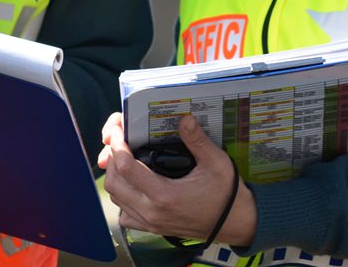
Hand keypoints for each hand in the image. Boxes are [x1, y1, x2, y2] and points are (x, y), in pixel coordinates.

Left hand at [101, 114, 256, 246]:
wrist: (237, 223)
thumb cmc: (227, 193)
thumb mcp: (216, 163)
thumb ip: (197, 140)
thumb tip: (185, 119)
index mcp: (164, 195)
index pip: (124, 168)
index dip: (116, 144)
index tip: (117, 129)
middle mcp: (152, 212)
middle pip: (112, 183)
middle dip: (110, 157)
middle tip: (118, 139)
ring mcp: (151, 223)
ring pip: (116, 198)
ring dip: (114, 176)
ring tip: (123, 156)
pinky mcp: (153, 228)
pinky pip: (125, 215)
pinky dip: (122, 197)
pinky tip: (133, 183)